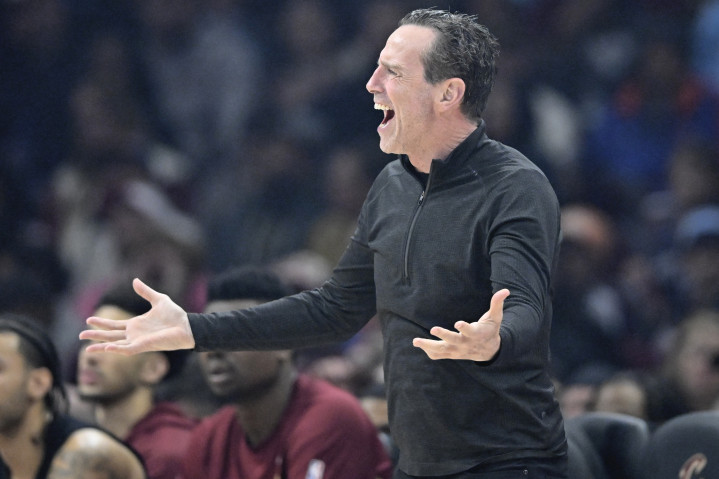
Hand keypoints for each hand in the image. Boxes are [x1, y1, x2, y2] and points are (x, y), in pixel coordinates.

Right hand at [79, 278, 194, 354]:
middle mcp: (134, 334)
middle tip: (81, 335)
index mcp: (136, 324)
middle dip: (96, 335)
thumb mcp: (158, 299)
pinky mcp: (143, 346)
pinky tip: (106, 348)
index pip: (114, 325)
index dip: (102, 323)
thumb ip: (145, 292)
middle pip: (110, 335)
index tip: (89, 319)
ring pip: (115, 345)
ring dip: (101, 346)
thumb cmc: (175, 315)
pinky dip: (116, 349)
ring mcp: (138, 341)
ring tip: (86, 349)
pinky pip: (127, 349)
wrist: (187, 326)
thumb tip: (134, 280)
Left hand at [413, 289, 508, 360]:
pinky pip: (439, 355)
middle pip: (453, 341)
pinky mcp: (451, 354)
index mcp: (476, 334)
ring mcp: (457, 351)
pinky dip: (429, 351)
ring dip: (429, 346)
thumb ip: (497, 304)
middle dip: (443, 335)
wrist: (489, 351)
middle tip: (433, 329)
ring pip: (442, 350)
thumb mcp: (496, 317)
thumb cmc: (490, 330)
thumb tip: (505, 291)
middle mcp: (466, 344)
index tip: (458, 323)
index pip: (470, 331)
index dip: (465, 328)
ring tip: (415, 341)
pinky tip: (420, 345)